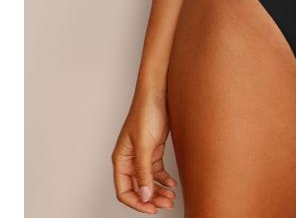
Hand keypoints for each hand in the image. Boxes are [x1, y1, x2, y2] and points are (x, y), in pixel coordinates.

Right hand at [111, 86, 177, 212]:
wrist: (158, 93)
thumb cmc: (146, 112)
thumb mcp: (145, 145)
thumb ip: (144, 171)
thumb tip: (144, 195)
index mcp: (121, 159)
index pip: (124, 190)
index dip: (137, 202)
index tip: (151, 208)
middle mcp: (130, 160)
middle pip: (137, 188)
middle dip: (151, 198)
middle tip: (166, 204)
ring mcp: (142, 155)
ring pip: (148, 181)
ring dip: (159, 190)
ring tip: (171, 197)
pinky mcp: (153, 149)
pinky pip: (157, 171)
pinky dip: (164, 179)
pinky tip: (172, 184)